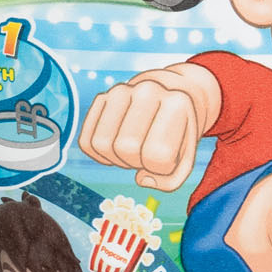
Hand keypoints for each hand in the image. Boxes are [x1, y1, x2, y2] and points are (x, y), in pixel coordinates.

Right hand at [79, 74, 200, 190]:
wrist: (170, 95)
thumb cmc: (177, 134)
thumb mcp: (185, 160)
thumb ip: (169, 181)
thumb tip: (141, 179)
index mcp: (177, 104)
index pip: (157, 155)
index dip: (160, 167)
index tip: (168, 156)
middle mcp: (147, 91)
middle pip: (125, 148)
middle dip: (135, 162)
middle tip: (147, 153)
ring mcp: (121, 90)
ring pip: (101, 144)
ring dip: (115, 158)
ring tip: (133, 148)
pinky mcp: (102, 97)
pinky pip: (86, 141)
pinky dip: (99, 154)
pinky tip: (117, 145)